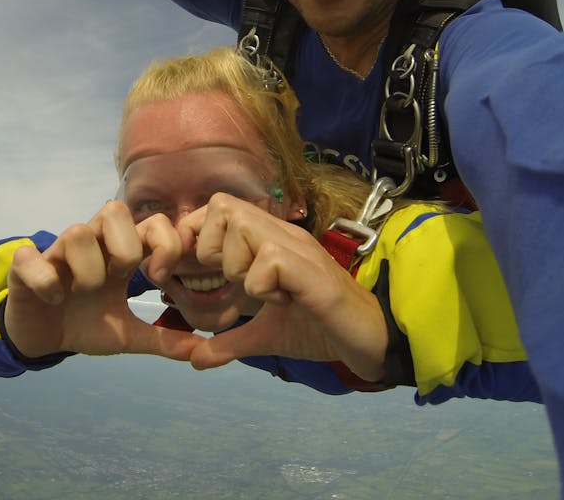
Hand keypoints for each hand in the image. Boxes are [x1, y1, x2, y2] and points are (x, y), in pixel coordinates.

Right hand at [4, 201, 202, 360]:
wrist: (40, 338)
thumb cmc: (85, 325)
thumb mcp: (128, 336)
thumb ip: (163, 338)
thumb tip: (202, 351)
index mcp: (118, 254)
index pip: (151, 221)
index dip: (162, 243)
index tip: (158, 278)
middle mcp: (90, 244)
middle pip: (114, 210)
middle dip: (125, 249)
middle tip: (120, 280)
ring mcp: (57, 252)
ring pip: (77, 232)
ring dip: (87, 270)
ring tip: (82, 294)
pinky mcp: (25, 266)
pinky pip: (33, 258)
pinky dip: (47, 281)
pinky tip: (54, 299)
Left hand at [185, 194, 388, 379]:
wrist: (369, 341)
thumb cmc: (319, 329)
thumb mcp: (264, 336)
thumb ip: (230, 341)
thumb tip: (194, 359)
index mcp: (269, 241)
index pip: (218, 207)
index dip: (197, 234)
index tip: (200, 272)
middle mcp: (282, 234)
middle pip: (223, 205)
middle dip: (211, 246)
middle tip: (232, 281)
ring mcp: (297, 248)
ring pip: (242, 227)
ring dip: (238, 266)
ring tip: (264, 293)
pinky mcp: (310, 269)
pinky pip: (269, 260)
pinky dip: (262, 286)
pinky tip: (285, 302)